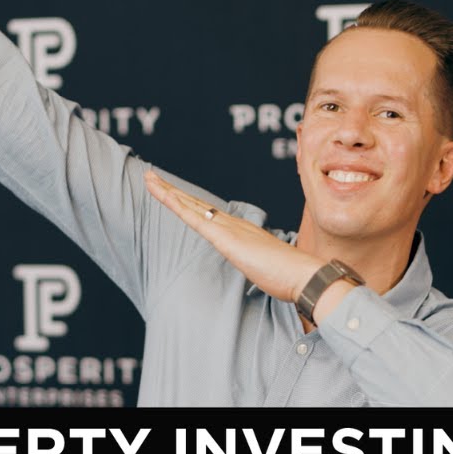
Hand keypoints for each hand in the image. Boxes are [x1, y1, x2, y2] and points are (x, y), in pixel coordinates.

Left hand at [144, 169, 325, 303]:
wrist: (304, 276)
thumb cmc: (289, 276)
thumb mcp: (265, 269)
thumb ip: (258, 265)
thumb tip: (259, 271)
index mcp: (240, 232)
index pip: (208, 214)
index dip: (188, 203)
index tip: (173, 195)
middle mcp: (233, 224)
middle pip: (195, 203)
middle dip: (171, 190)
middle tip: (150, 176)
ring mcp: (229, 229)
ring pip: (191, 205)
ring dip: (167, 192)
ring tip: (148, 178)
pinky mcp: (226, 239)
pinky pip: (195, 219)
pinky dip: (177, 206)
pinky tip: (164, 196)